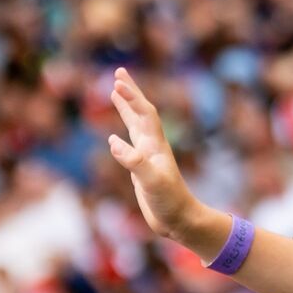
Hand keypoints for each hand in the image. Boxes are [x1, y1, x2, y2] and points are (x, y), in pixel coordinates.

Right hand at [107, 68, 217, 250]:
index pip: (143, 113)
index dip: (131, 97)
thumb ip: (134, 162)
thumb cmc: (169, 202)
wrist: (180, 220)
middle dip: (130, 92)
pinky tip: (114, 139)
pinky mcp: (141, 170)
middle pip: (141, 111)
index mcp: (155, 145)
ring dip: (126, 108)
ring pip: (135, 125)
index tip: (117, 82)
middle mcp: (151, 146)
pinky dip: (121, 136)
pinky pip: (130, 145)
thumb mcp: (151, 182)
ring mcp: (147, 157)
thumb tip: (112, 142)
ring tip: (115, 92)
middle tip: (119, 72)